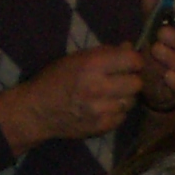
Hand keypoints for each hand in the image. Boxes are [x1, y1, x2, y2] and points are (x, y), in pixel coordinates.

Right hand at [0, 46, 145, 148]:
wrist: (38, 111)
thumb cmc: (55, 78)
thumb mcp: (77, 58)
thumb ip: (105, 53)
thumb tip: (130, 47)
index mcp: (92, 65)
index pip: (133, 61)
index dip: (134, 61)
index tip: (129, 63)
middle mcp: (99, 87)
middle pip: (137, 83)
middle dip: (132, 79)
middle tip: (122, 80)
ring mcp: (101, 110)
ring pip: (131, 101)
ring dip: (125, 97)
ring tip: (111, 94)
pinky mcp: (101, 127)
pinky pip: (122, 117)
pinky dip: (117, 111)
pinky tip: (105, 107)